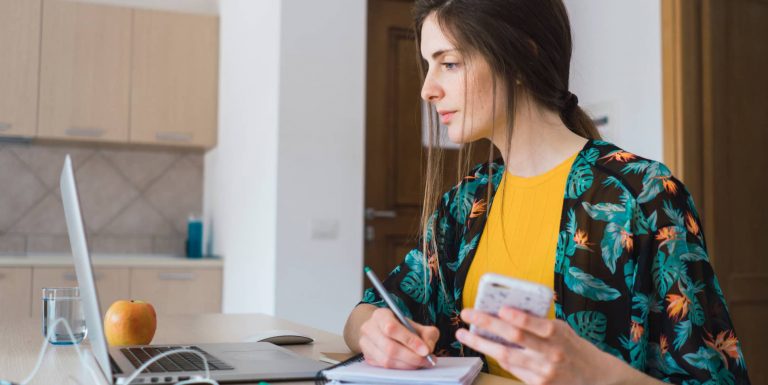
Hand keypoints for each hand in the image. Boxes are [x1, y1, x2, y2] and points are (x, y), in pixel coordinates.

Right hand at [359, 307, 439, 368]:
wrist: (381, 329)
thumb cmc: (400, 327)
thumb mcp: (415, 324)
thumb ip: (427, 333)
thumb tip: (428, 348)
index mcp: (380, 315)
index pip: (392, 328)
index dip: (410, 340)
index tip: (425, 350)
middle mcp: (369, 329)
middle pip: (389, 347)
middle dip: (411, 356)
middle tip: (426, 360)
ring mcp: (366, 344)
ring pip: (387, 360)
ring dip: (407, 364)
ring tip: (421, 363)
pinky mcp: (368, 357)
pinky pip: (385, 367)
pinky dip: (401, 368)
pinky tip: (410, 364)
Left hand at [456, 307, 646, 384]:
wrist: (594, 376)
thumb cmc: (573, 346)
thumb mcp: (562, 329)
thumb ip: (538, 323)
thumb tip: (505, 311)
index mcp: (559, 335)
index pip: (537, 326)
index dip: (519, 317)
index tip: (501, 309)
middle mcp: (552, 354)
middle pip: (515, 339)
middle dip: (488, 325)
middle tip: (468, 314)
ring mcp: (544, 372)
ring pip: (506, 356)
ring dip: (481, 344)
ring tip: (464, 334)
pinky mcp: (538, 384)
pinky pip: (512, 368)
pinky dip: (497, 356)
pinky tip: (484, 347)